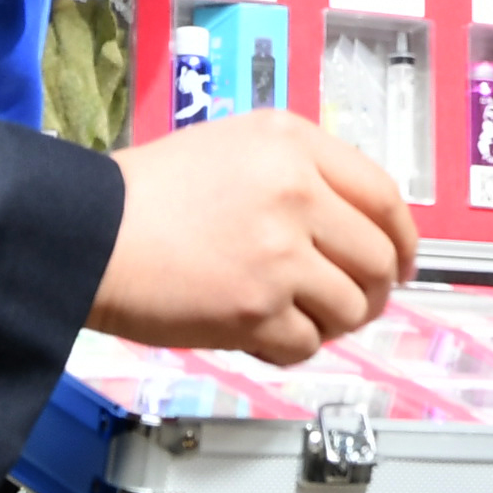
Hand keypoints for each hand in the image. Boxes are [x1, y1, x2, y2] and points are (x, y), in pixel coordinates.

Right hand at [89, 114, 421, 362]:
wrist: (89, 232)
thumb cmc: (149, 193)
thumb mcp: (236, 146)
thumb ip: (300, 172)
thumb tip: (357, 223)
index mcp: (295, 145)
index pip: (385, 196)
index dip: (404, 237)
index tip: (404, 259)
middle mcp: (297, 194)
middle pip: (380, 258)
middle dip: (376, 290)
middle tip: (357, 301)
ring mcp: (279, 255)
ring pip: (351, 308)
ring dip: (334, 322)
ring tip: (301, 316)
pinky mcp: (256, 309)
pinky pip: (307, 344)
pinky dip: (292, 347)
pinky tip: (264, 333)